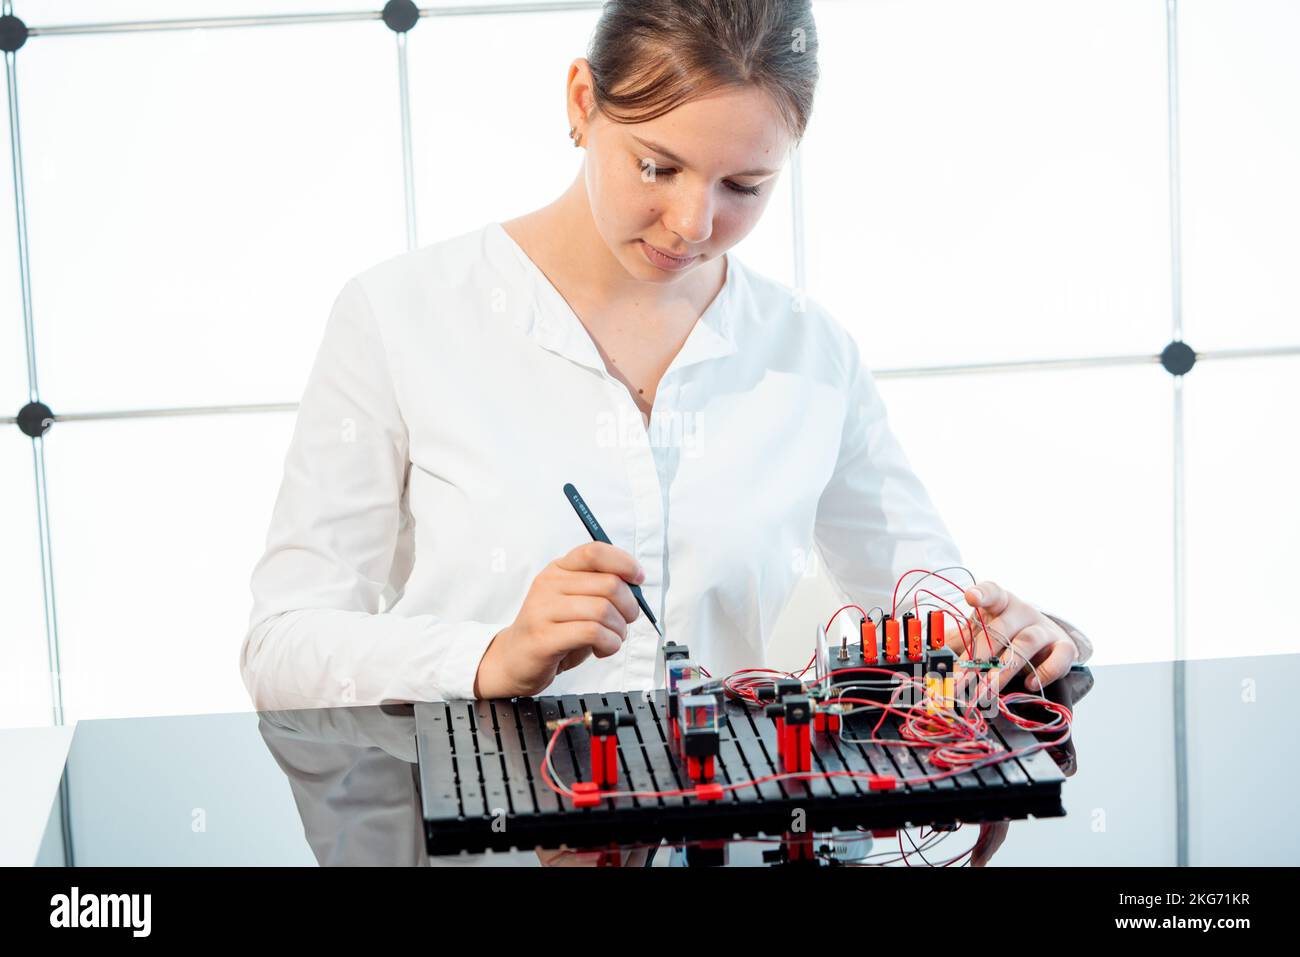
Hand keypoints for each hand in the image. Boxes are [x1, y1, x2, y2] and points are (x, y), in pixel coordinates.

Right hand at [473, 541, 642, 698]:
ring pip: (603, 610)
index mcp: (559, 569)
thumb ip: (600, 590)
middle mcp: (549, 584)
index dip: (624, 563)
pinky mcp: (544, 637)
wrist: (514, 659)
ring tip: (612, 639)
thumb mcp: (576, 602)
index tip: (637, 579)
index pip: (595, 552)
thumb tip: (635, 587)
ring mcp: (543, 610)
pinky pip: (592, 632)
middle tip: (625, 621)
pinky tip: (602, 649)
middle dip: (629, 606)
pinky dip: (609, 643)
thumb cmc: (553, 631)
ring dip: (619, 630)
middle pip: (608, 584)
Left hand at [945, 580, 1078, 691]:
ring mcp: (1044, 628)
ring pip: (1026, 643)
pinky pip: (1059, 658)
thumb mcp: (981, 632)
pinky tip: (1028, 684)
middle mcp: (1022, 612)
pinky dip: (1045, 672)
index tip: (970, 598)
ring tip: (987, 690)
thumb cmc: (1006, 634)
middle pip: (1000, 629)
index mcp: (1000, 603)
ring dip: (1004, 669)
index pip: (992, 592)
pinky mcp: (1064, 646)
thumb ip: (959, 644)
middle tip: (962, 680)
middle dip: (979, 656)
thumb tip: (932, 661)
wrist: (1045, 638)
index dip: (982, 594)